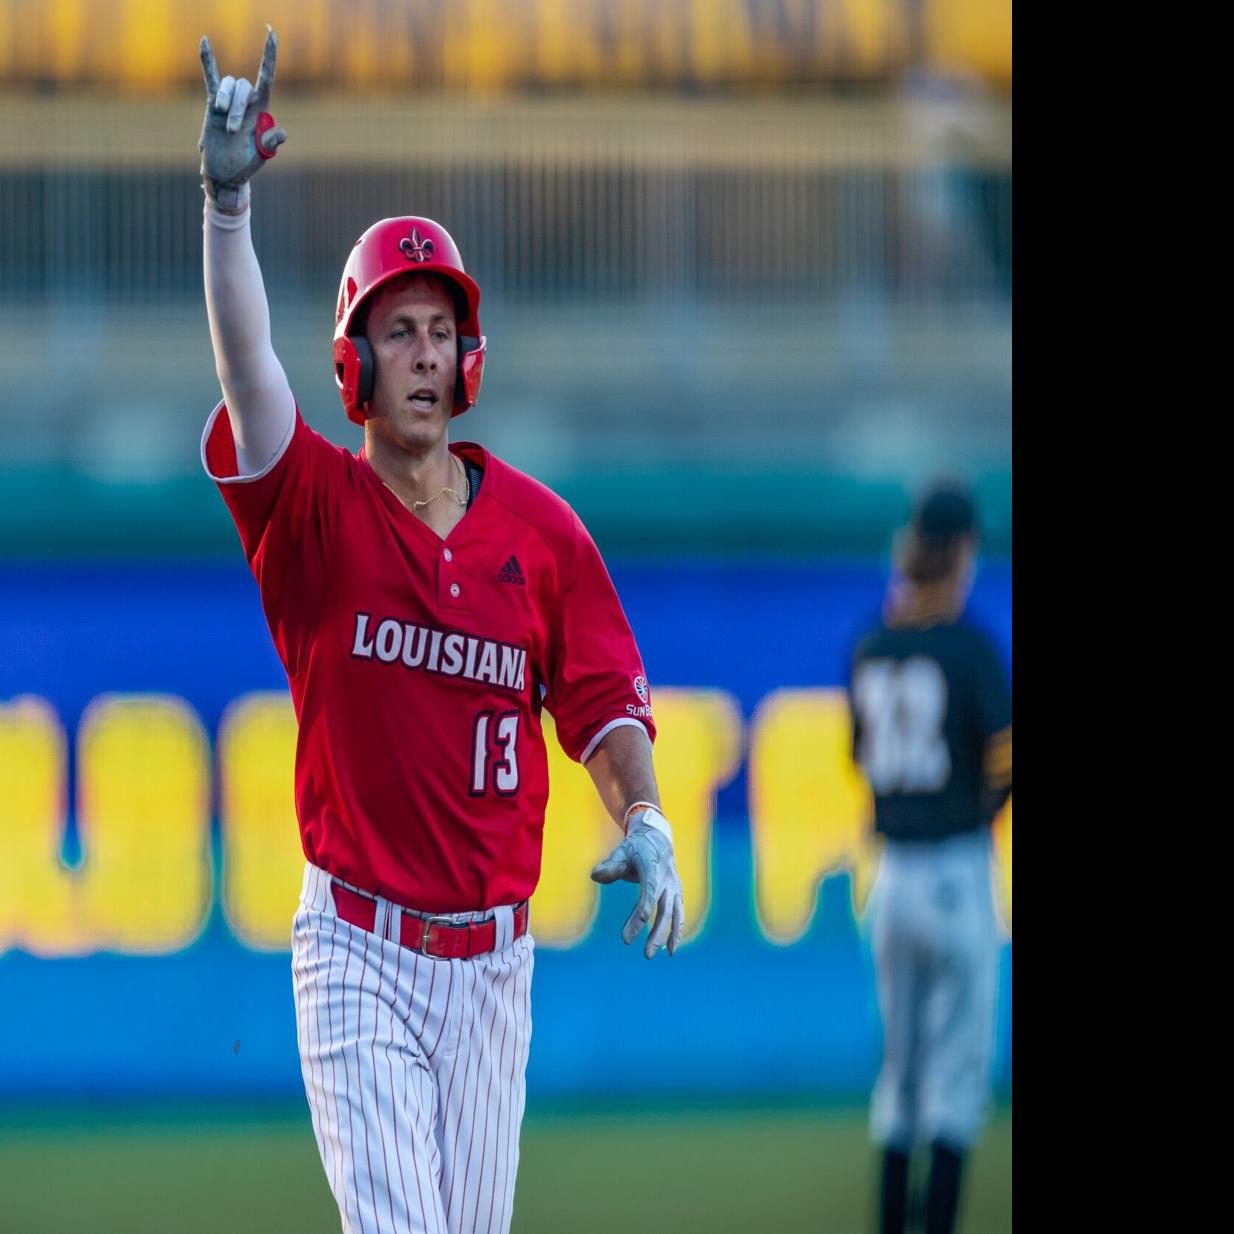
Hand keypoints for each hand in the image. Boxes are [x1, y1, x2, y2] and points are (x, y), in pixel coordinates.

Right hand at [199, 27, 286, 211]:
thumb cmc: (245, 165)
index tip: (271, 33)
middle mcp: (247, 102)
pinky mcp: (213, 104)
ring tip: (225, 125)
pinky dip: (207, 60)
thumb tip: (282, 133)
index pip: (267, 78)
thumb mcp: (261, 156)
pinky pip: (211, 78)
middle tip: (233, 131)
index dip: (269, 56)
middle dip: (238, 109)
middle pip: (244, 89)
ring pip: (229, 86)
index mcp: (262, 110)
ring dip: (226, 102)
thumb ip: (269, 143)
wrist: (225, 174)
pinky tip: (205, 41)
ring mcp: (229, 102)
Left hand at [590, 808, 684, 958]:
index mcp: (652, 866)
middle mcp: (667, 878)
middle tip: (645, 954)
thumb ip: (610, 865)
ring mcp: (675, 886)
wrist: (657, 839)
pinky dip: (677, 930)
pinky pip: (679, 913)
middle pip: (664, 909)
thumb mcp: (621, 851)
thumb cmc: (635, 848)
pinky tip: (669, 948)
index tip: (632, 932)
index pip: (649, 891)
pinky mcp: (677, 893)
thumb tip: (595, 876)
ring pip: (674, 914)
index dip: (642, 912)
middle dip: (656, 933)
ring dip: (668, 935)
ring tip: (659, 954)